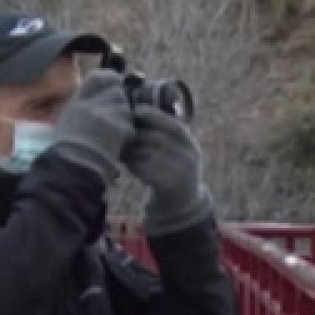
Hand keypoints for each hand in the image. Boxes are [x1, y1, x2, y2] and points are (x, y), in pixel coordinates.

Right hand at [51, 70, 135, 183]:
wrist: (72, 167)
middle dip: (121, 103)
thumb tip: (97, 101)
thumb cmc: (66, 152)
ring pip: (126, 108)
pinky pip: (130, 126)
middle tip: (118, 117)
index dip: (110, 78)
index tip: (116, 82)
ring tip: (116, 134)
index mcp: (77, 103)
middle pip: (117, 92)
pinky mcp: (117, 128)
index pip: (97, 78)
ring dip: (125, 120)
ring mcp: (105, 115)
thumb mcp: (66, 123)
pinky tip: (119, 145)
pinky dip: (128, 136)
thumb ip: (82, 109)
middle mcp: (91, 104)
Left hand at [123, 105, 213, 235]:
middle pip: (157, 139)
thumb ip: (166, 136)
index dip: (155, 115)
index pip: (175, 126)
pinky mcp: (168, 187)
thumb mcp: (179, 153)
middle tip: (123, 135)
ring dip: (131, 152)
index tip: (137, 110)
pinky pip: (145, 171)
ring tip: (123, 151)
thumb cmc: (174, 172)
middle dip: (137, 135)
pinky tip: (128, 166)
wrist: (184, 205)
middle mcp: (189, 158)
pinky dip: (133, 167)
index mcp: (191, 146)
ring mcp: (180, 173)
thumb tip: (139, 114)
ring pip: (148, 154)